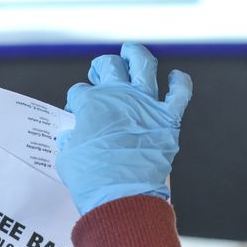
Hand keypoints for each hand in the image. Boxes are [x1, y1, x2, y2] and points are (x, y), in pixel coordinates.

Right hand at [56, 43, 192, 214]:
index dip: (76, 101)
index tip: (76, 111)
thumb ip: (70, 140)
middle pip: (108, 67)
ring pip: (143, 66)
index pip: (80, 92)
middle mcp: (119, 96)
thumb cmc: (92, 179)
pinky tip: (176, 78)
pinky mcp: (168, 118)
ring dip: (136, 55)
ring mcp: (145, 104)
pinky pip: (180, 93)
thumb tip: (72, 138)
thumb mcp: (67, 157)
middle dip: (100, 67)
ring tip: (131, 51)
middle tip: (98, 72)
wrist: (121, 195)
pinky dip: (180, 83)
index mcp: (91, 104)